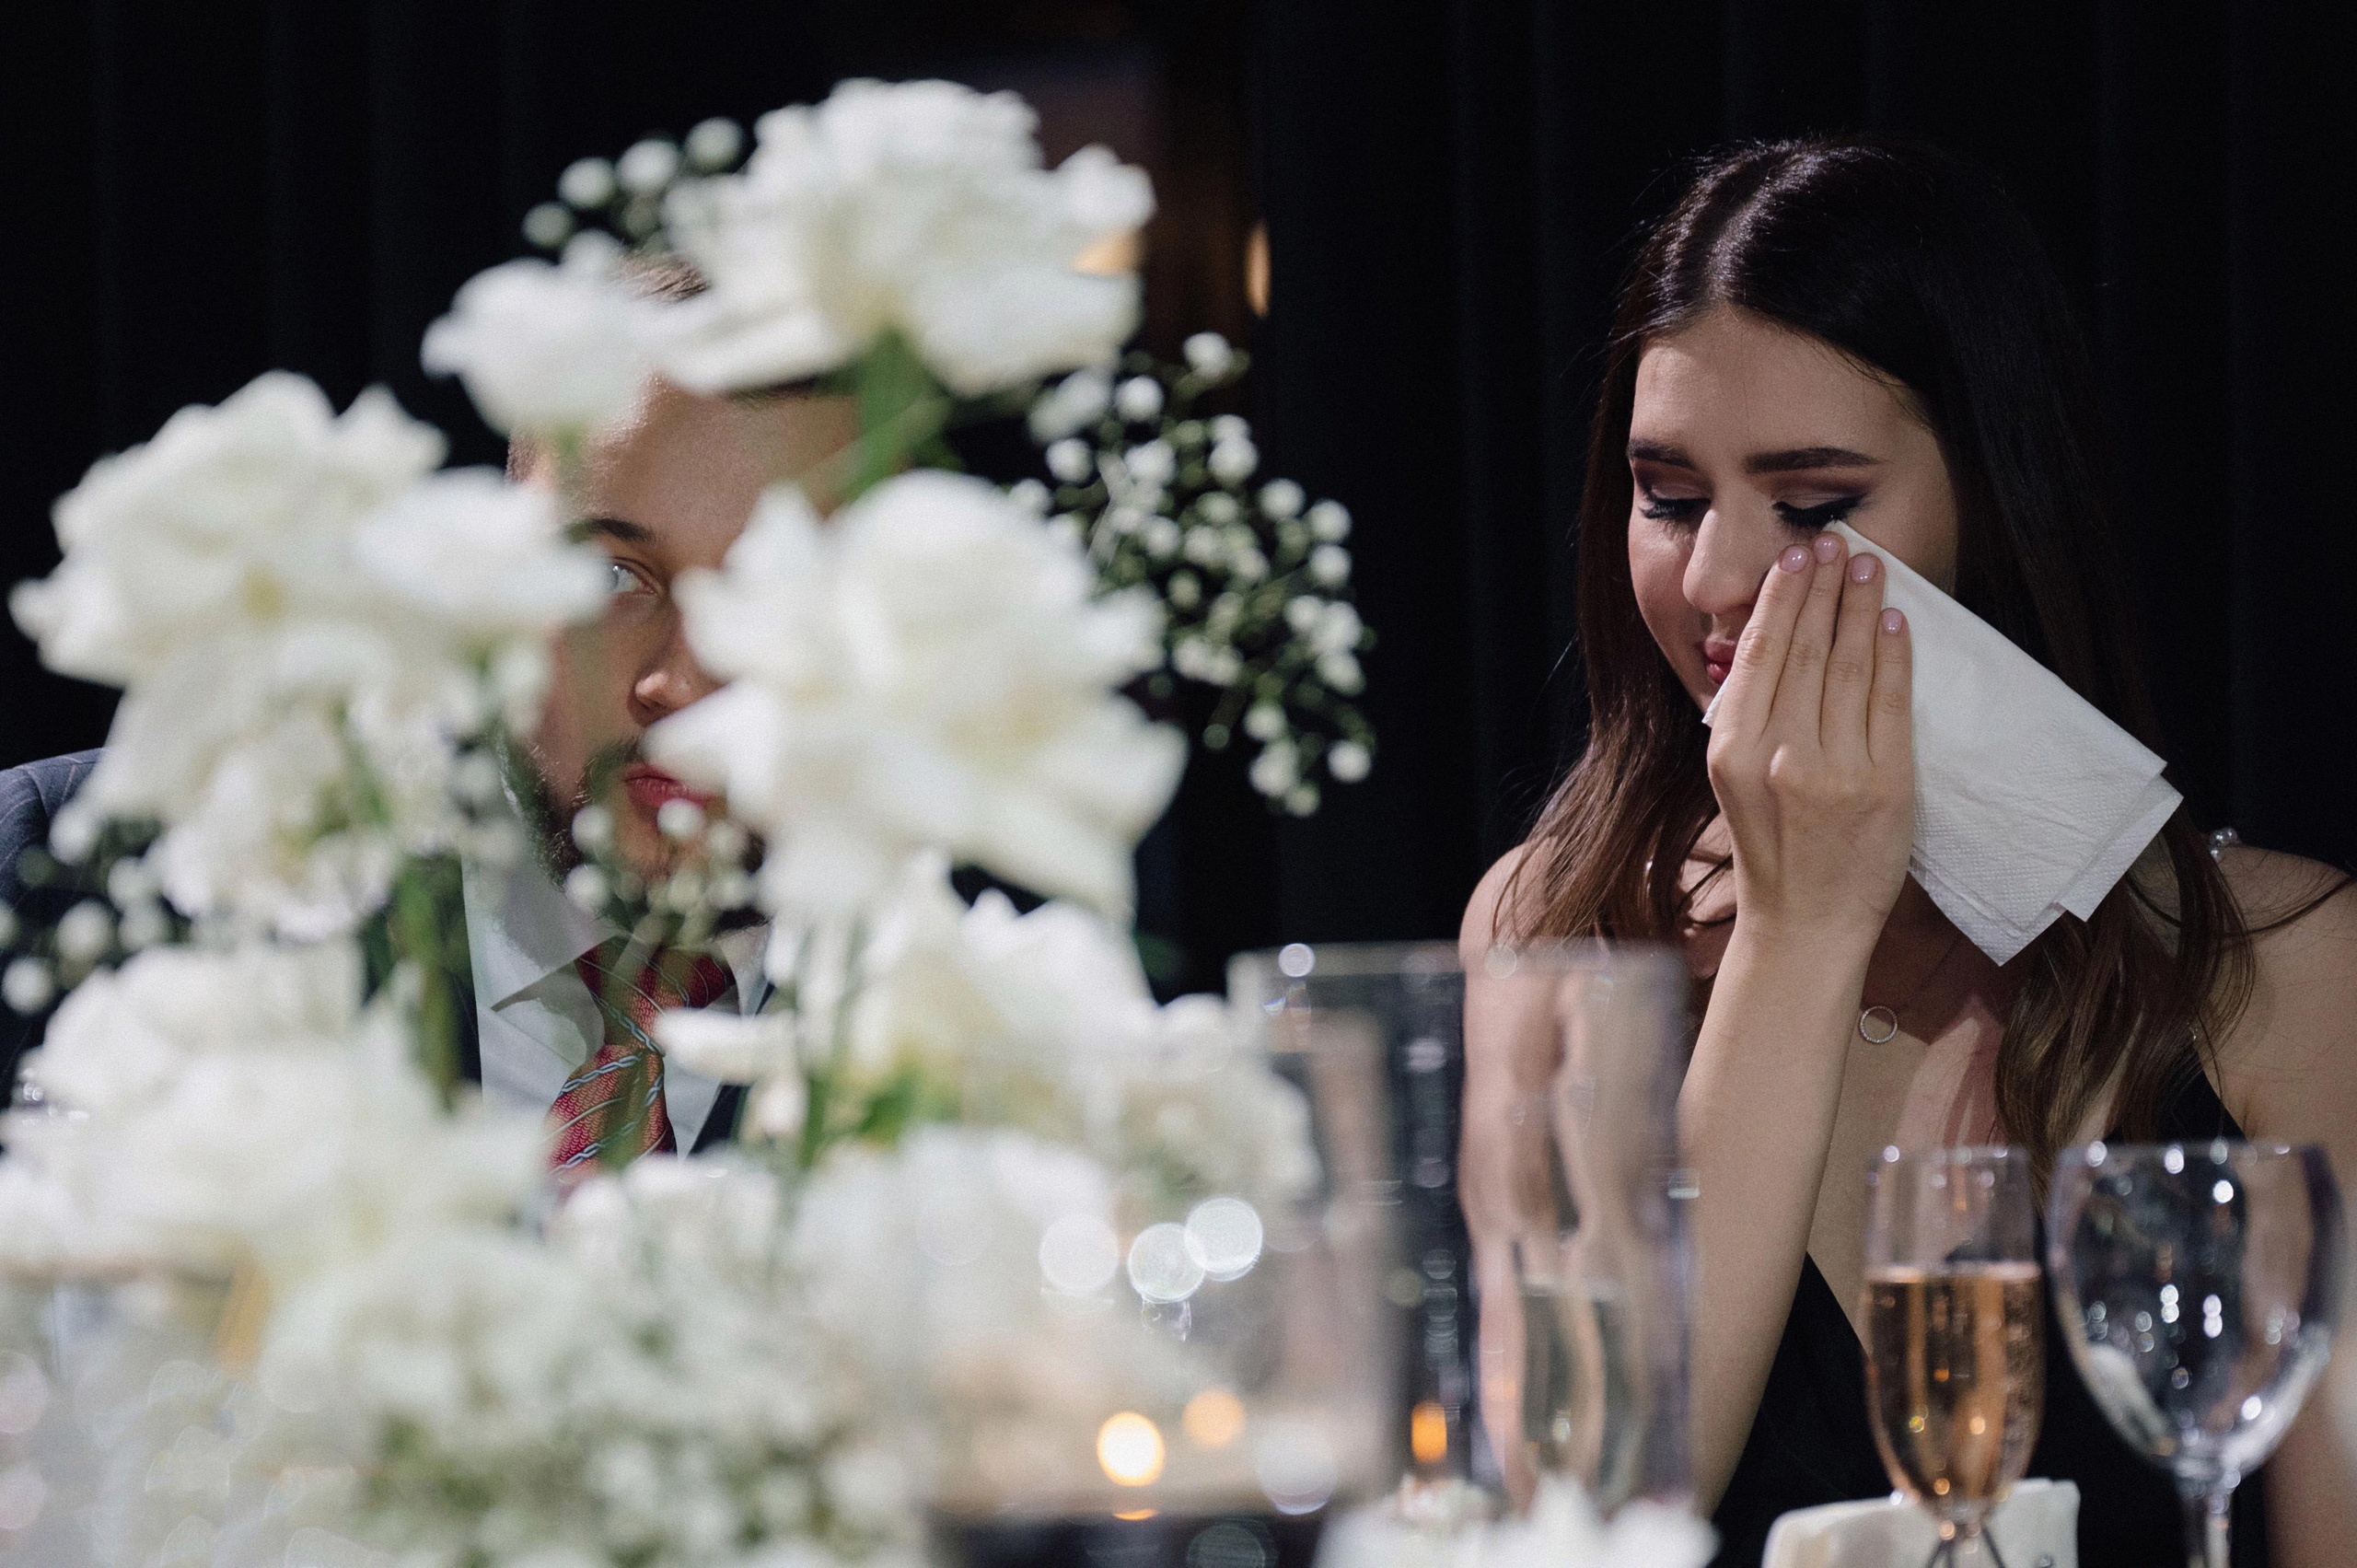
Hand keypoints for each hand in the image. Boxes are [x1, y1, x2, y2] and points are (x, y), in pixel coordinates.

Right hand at [1705, 531, 1913, 946]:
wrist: (1804, 922)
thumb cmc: (1772, 846)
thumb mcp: (1734, 777)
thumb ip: (1750, 714)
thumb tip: (1773, 638)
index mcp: (1733, 748)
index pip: (1760, 652)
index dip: (1780, 597)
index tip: (1795, 557)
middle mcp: (1779, 754)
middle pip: (1804, 648)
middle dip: (1822, 587)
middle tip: (1833, 541)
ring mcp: (1833, 770)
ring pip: (1847, 665)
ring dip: (1859, 607)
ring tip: (1866, 565)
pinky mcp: (1884, 786)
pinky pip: (1888, 703)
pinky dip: (1892, 656)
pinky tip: (1893, 621)